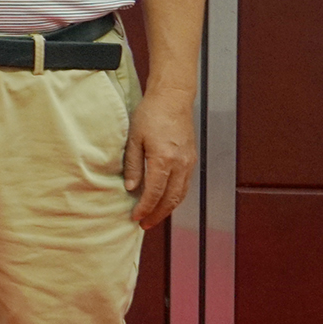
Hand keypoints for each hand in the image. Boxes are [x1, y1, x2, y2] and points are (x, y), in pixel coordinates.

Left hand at [126, 87, 197, 227]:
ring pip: (181, 194)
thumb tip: (130, 187)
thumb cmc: (151, 114)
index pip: (154, 193)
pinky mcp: (191, 158)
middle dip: (157, 214)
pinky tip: (165, 200)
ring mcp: (189, 162)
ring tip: (154, 216)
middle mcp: (180, 164)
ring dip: (168, 208)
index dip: (145, 208)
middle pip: (171, 199)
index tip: (136, 217)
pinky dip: (176, 197)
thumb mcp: (134, 138)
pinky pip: (185, 184)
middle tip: (144, 224)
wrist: (172, 99)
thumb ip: (133, 165)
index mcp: (164, 159)